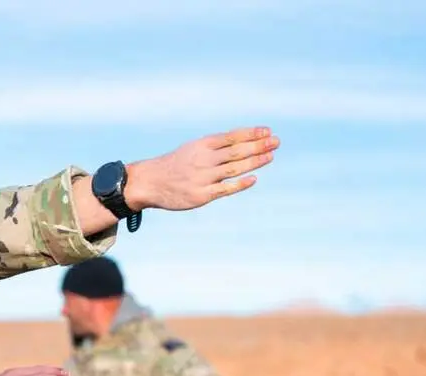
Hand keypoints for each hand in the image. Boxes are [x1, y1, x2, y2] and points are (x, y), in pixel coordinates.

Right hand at [125, 128, 278, 211]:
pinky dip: (240, 184)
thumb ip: (215, 148)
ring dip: (254, 161)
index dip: (251, 134)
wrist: (150, 182)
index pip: (232, 137)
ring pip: (234, 168)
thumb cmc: (175, 165)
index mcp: (202, 145)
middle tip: (276, 141)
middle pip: (237, 151)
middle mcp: (204, 159)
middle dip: (258, 145)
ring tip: (270, 155)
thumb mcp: (192, 149)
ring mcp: (204, 177)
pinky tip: (253, 179)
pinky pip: (225, 189)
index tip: (267, 131)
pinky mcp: (202, 195)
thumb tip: (242, 144)